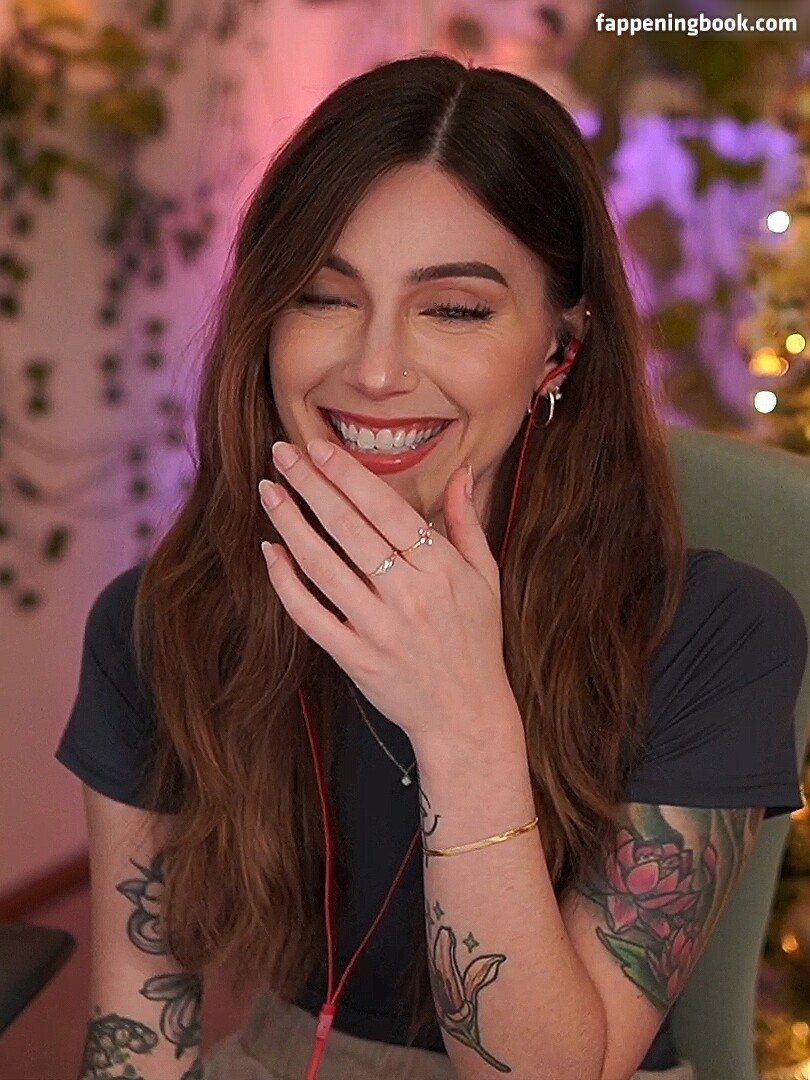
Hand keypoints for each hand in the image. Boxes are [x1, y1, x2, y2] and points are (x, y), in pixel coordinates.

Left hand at [259, 437, 515, 747]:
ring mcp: (377, 628)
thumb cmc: (477, 641)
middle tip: (281, 453)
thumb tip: (461, 473)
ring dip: (290, 523)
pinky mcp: (354, 658)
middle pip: (347, 528)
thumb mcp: (485, 577)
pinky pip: (310, 615)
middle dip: (310, 484)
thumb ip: (466, 523)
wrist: (466, 715)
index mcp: (439, 568)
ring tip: (269, 491)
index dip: (347, 475)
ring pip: (322, 566)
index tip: (318, 448)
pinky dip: (285, 582)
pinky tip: (271, 551)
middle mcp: (407, 595)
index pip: (384, 508)